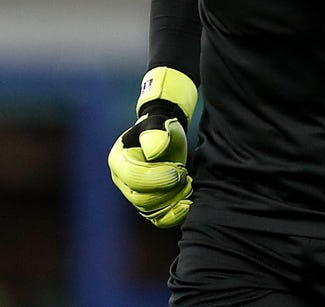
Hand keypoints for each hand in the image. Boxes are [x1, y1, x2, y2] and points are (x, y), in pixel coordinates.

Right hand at [107, 67, 197, 227]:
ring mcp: (134, 194)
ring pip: (151, 210)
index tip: (179, 170)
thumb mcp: (159, 123)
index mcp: (119, 160)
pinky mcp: (148, 204)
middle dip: (167, 189)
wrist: (166, 136)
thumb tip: (154, 151)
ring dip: (173, 201)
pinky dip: (173, 216)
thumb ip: (156, 133)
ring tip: (189, 183)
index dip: (157, 178)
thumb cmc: (161, 128)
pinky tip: (187, 205)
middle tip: (185, 174)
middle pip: (141, 198)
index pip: (134, 178)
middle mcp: (122, 181)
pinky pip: (158, 219)